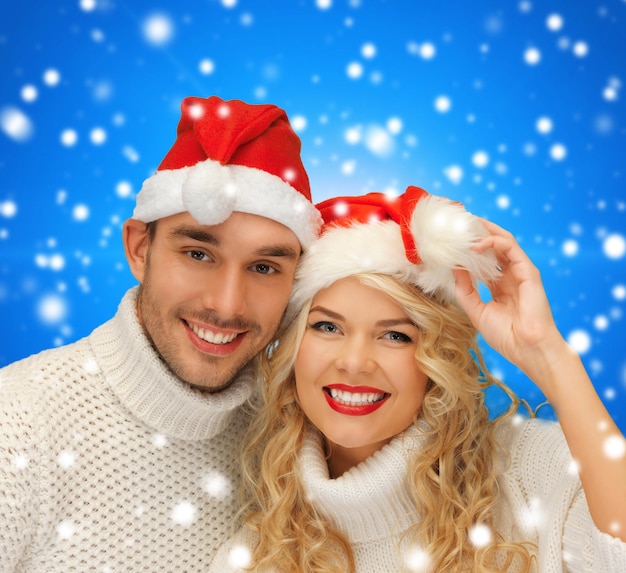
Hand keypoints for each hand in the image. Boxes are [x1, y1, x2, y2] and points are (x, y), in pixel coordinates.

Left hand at [453, 219, 565, 388]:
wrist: (528, 349)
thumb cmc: (506, 336)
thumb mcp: (476, 310)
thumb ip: (465, 289)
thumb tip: (454, 268)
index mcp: (500, 285)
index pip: (484, 260)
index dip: (468, 249)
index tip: (452, 240)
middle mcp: (511, 276)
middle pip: (494, 246)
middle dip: (477, 233)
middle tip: (459, 222)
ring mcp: (521, 272)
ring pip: (503, 242)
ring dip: (484, 232)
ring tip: (465, 225)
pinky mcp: (529, 272)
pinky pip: (510, 249)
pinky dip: (493, 242)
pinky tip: (476, 244)